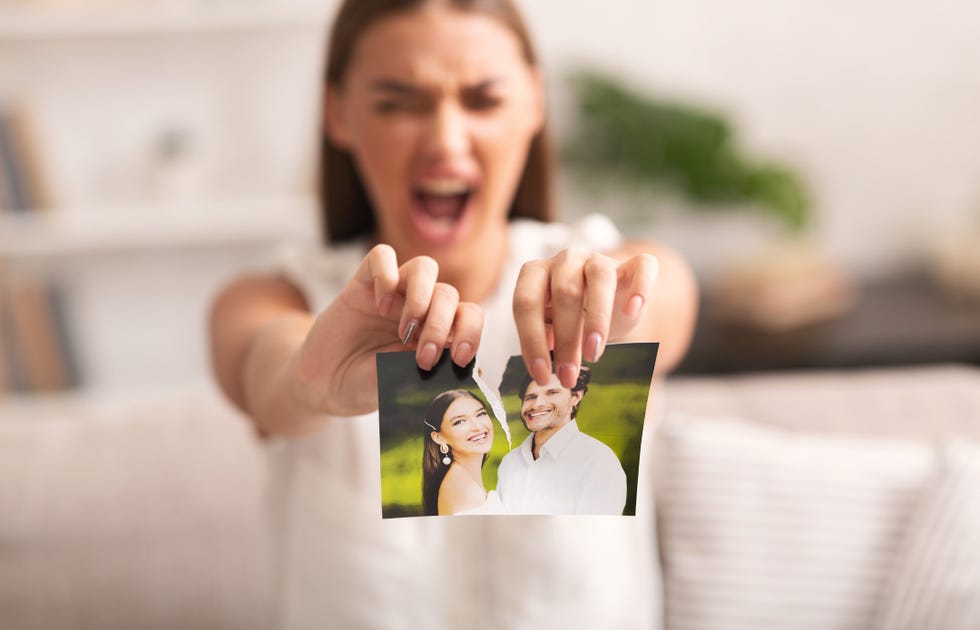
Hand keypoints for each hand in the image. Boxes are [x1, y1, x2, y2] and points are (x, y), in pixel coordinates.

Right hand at [294, 244, 482, 415]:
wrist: (323, 384)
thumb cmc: (366, 384)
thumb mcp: (399, 383)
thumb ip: (426, 370)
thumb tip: (465, 368)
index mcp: (436, 332)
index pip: (469, 316)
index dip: (471, 332)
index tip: (458, 357)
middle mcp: (419, 308)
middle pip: (448, 294)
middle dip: (440, 325)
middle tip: (423, 356)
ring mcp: (393, 293)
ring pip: (424, 267)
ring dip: (421, 297)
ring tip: (404, 329)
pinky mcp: (363, 283)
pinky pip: (381, 257)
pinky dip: (386, 275)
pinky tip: (379, 305)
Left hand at [513, 248, 657, 387]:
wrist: (609, 299)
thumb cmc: (573, 316)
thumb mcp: (553, 327)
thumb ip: (545, 336)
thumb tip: (546, 354)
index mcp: (536, 273)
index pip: (526, 302)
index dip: (531, 340)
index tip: (541, 375)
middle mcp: (566, 260)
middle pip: (565, 292)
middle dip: (566, 339)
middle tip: (569, 375)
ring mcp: (600, 259)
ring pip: (600, 277)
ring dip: (597, 319)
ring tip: (594, 354)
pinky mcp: (633, 263)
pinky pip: (642, 266)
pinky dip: (640, 288)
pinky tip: (632, 312)